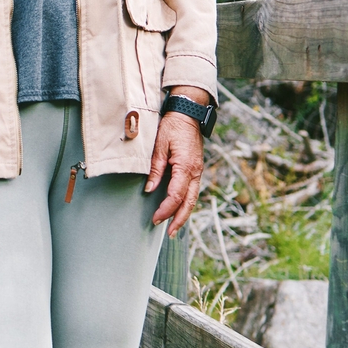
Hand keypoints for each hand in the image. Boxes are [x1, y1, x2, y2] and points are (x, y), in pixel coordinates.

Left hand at [147, 88, 211, 231]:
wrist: (188, 114)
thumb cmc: (172, 126)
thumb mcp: (159, 145)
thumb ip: (155, 169)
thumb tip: (149, 189)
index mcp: (186, 166)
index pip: (176, 195)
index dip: (166, 209)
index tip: (156, 219)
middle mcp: (195, 172)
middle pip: (189, 202)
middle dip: (178, 220)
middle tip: (169, 233)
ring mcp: (198, 171)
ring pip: (193, 199)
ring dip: (184, 214)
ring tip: (174, 228)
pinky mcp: (196, 170)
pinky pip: (193, 191)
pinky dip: (186, 203)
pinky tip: (179, 210)